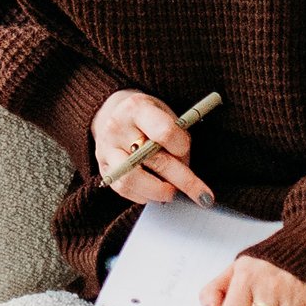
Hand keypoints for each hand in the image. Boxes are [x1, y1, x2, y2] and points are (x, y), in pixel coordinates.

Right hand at [93, 90, 215, 206]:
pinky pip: (124, 190)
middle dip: (183, 181)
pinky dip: (144, 196)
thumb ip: (177, 141)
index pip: (164, 132)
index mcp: (137, 108)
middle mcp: (117, 129)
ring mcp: (106, 150)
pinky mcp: (103, 169)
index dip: (181, 147)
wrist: (114, 115)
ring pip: (133, 180)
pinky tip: (155, 192)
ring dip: (159, 192)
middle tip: (202, 195)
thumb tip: (189, 177)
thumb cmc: (148, 118)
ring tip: (173, 193)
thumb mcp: (165, 115)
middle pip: (154, 160)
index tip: (185, 151)